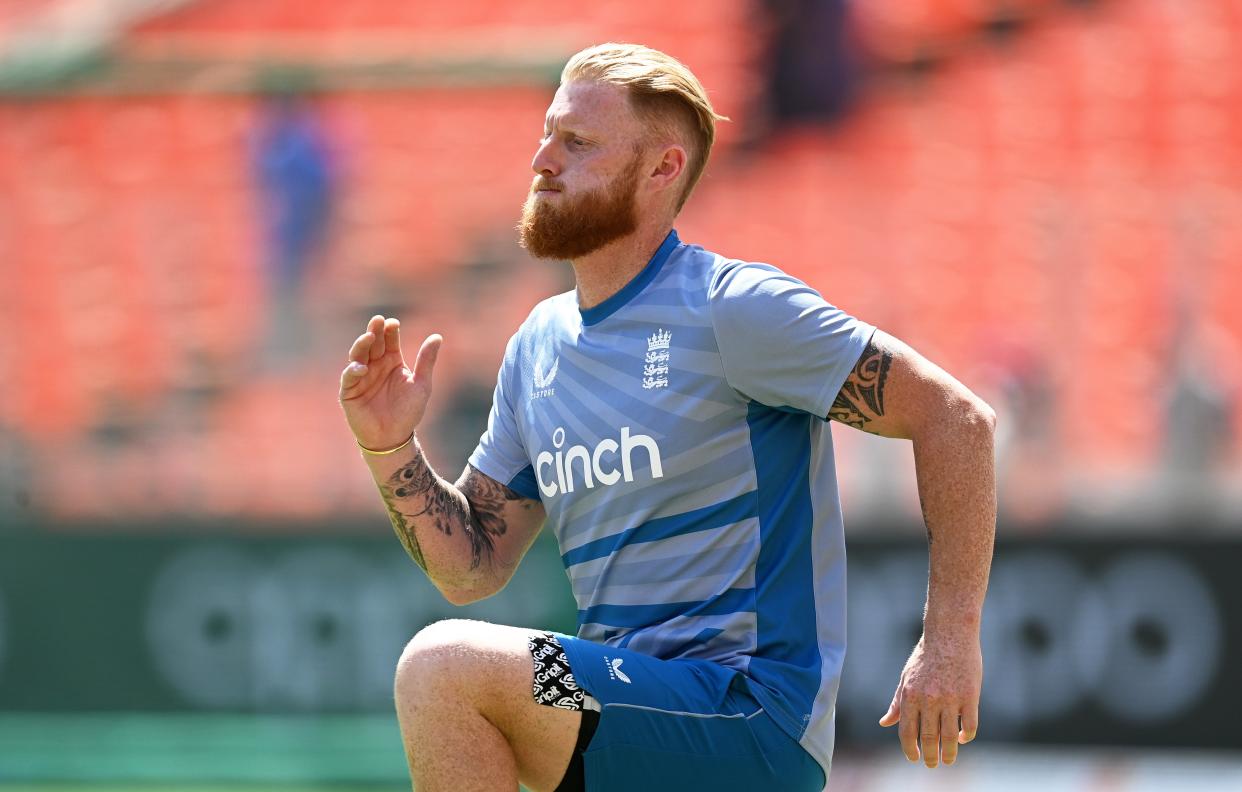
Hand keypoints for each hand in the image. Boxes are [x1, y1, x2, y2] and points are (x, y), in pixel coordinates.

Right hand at [339, 315, 441, 450]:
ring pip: (358, 356)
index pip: (389, 341)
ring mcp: (361, 377)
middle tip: (377, 320)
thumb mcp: (421, 384)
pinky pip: (349, 378)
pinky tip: (361, 367)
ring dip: (361, 345)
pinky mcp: (349, 391)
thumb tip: (437, 337)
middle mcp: (375, 366)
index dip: (390, 331)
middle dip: (374, 331)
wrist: (394, 437)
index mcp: (392, 361)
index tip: (393, 323)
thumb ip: (426, 361)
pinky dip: (353, 371)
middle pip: (372, 344)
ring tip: (368, 337)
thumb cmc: (408, 411)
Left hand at [878, 633, 981, 767]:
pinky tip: (961, 739)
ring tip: (948, 760)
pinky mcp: (970, 696)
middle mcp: (929, 699)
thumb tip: (884, 723)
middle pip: (929, 738)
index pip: (907, 732)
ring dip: (948, 753)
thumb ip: (898, 703)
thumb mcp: (906, 678)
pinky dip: (965, 736)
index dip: (910, 750)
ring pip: (950, 737)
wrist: (950, 633)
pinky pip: (969, 725)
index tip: (915, 758)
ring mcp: (950, 698)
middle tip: (933, 764)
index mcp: (910, 695)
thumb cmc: (926, 656)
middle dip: (930, 756)